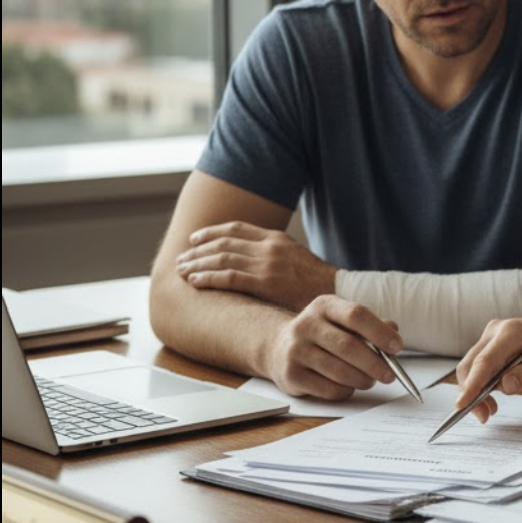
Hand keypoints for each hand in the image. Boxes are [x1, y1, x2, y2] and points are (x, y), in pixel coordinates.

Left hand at [177, 221, 336, 311]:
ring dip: (197, 264)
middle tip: (181, 259)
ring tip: (181, 271)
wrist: (339, 294)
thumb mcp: (297, 259)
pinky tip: (194, 282)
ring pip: (221, 258)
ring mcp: (267, 264)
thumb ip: (275, 255)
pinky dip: (208, 278)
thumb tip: (251, 261)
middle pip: (223, 242)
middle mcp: (269, 247)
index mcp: (276, 238)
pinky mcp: (266, 283)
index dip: (210, 232)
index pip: (235, 228)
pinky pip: (228, 277)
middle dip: (198, 250)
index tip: (194, 239)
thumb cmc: (318, 284)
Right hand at [262, 295, 402, 399]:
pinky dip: (346, 391)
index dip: (380, 332)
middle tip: (390, 375)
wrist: (279, 347)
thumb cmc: (324, 334)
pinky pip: (328, 389)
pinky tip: (349, 386)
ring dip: (362, 380)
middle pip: (349, 346)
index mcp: (324, 306)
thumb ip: (370, 325)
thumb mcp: (343, 321)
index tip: (397, 347)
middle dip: (375, 364)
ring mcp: (296, 350)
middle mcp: (306, 325)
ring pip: (339, 371)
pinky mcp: (291, 375)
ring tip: (370, 380)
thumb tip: (393, 331)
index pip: (356, 315)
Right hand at [454, 313, 521, 422]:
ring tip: (490, 411)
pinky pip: (479, 367)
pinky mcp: (492, 345)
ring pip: (471, 367)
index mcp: (512, 331)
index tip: (462, 405)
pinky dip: (482, 385)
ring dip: (476, 391)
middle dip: (471, 392)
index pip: (485, 361)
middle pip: (471, 364)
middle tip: (484, 417)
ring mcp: (492, 336)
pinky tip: (492, 398)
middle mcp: (496, 330)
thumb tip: (505, 386)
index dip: (472, 384)